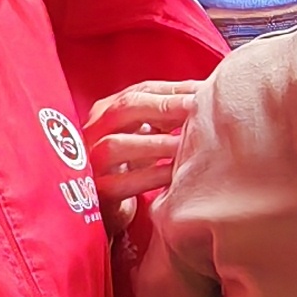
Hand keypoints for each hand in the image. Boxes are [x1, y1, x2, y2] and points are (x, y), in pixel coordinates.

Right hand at [83, 81, 203, 209]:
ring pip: (116, 144)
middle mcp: (93, 132)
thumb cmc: (134, 164)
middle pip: (123, 109)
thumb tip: (205, 92)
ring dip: (155, 142)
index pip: (140, 91)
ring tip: (187, 142)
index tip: (203, 91)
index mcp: (107, 111)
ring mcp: (90, 162)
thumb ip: (167, 115)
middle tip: (195, 109)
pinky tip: (175, 173)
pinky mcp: (98, 192)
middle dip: (162, 107)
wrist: (111, 206)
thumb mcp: (148, 134)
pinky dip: (150, 176)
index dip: (172, 90)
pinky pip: (122, 183)